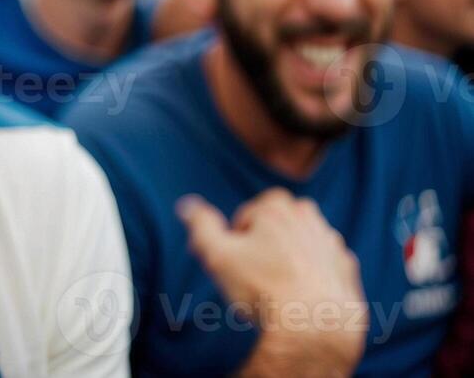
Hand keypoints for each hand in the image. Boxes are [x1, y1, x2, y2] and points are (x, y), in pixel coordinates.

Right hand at [179, 189, 367, 375]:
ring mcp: (332, 243)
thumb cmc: (263, 291)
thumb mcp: (216, 256)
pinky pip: (324, 264)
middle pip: (278, 223)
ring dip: (290, 256)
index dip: (238, 236)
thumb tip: (187, 205)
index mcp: (277, 207)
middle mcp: (309, 218)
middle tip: (255, 271)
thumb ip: (200, 225)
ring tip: (278, 286)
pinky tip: (301, 295)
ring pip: (302, 242)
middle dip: (266, 240)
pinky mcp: (347, 268)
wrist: (315, 329)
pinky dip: (313, 274)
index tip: (237, 260)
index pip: (249, 212)